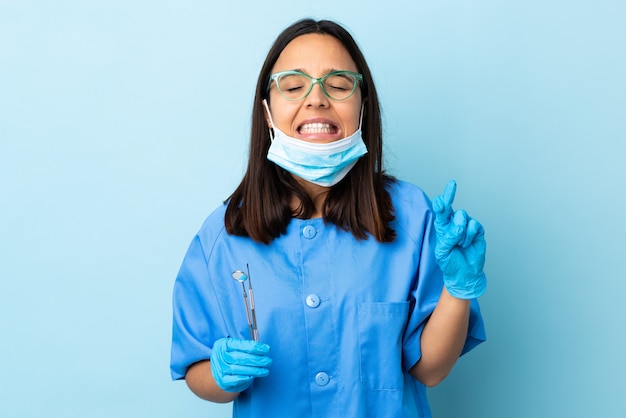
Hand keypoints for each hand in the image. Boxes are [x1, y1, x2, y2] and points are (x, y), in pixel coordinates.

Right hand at [210, 337, 271, 392]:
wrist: (219, 371)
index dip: (255, 347)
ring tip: (265, 370)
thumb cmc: (231, 356)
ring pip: (238, 369)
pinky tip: (253, 377)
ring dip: (254, 370)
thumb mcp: (235, 347)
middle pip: (239, 358)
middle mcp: (219, 356)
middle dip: (256, 359)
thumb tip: (262, 348)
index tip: (266, 349)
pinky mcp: (222, 381)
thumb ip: (246, 346)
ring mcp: (220, 369)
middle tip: (268, 361)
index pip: (240, 345)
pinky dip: (244, 378)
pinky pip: (234, 380)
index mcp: (223, 344)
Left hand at [432, 180, 486, 298]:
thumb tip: (459, 225)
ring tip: (460, 243)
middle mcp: (453, 223)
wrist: (464, 274)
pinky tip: (468, 243)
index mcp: (442, 227)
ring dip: (460, 231)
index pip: (440, 212)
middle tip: (452, 184)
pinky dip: (469, 235)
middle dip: (450, 195)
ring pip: (462, 217)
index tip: (440, 198)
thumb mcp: (442, 251)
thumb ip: (448, 237)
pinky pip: (473, 225)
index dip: (441, 203)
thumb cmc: (450, 262)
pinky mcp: (477, 230)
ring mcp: (466, 225)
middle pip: (450, 206)